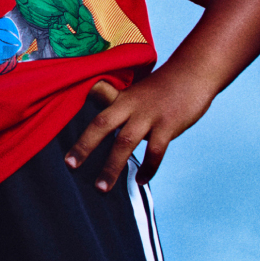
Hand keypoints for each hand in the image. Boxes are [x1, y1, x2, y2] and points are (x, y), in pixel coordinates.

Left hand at [65, 73, 213, 191]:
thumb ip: (121, 104)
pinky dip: (148, 168)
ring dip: (112, 167)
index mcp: (122, 97)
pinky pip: (155, 151)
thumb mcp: (138, 91)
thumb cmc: (164, 85)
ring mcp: (149, 115)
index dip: (78, 114)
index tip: (65, 122)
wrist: (193, 72)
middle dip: (84, 146)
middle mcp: (131, 105)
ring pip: (125, 143)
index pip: (93, 105)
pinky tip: (141, 180)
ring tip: (101, 187)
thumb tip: (106, 117)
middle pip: (101, 124)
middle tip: (70, 164)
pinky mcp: (168, 125)